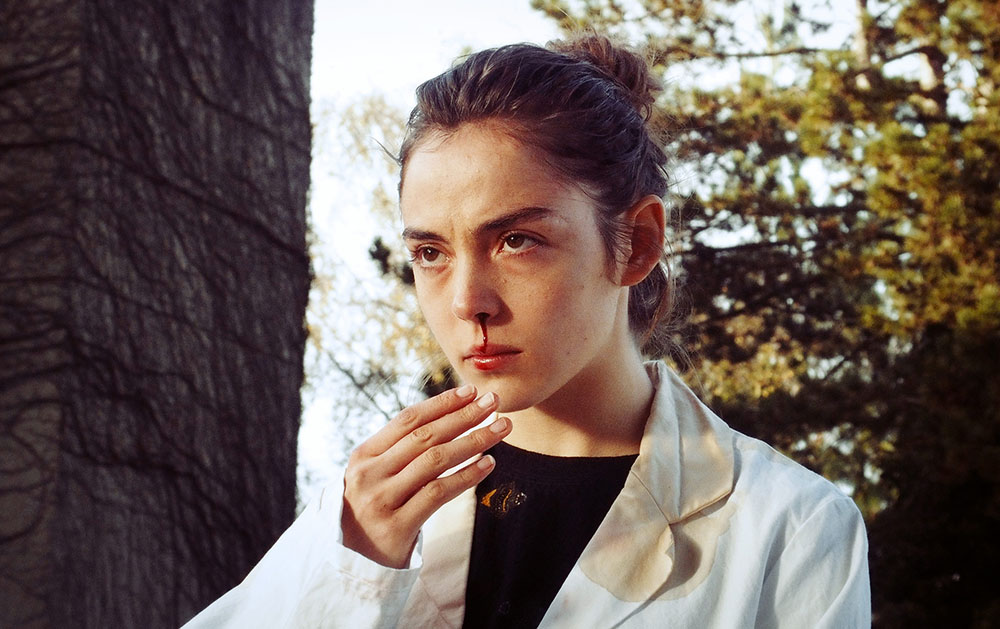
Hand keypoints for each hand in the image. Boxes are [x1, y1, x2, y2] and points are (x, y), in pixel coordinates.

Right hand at [341, 384, 510, 567]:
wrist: (349, 561)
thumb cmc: (370, 510)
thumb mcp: (374, 475)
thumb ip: (400, 450)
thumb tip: (449, 417)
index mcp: (364, 455)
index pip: (407, 420)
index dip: (441, 403)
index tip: (470, 391)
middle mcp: (370, 474)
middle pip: (425, 437)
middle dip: (463, 416)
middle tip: (493, 403)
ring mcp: (382, 500)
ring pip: (435, 461)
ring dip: (473, 441)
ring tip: (500, 429)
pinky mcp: (397, 527)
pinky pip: (438, 494)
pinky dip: (466, 476)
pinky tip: (488, 464)